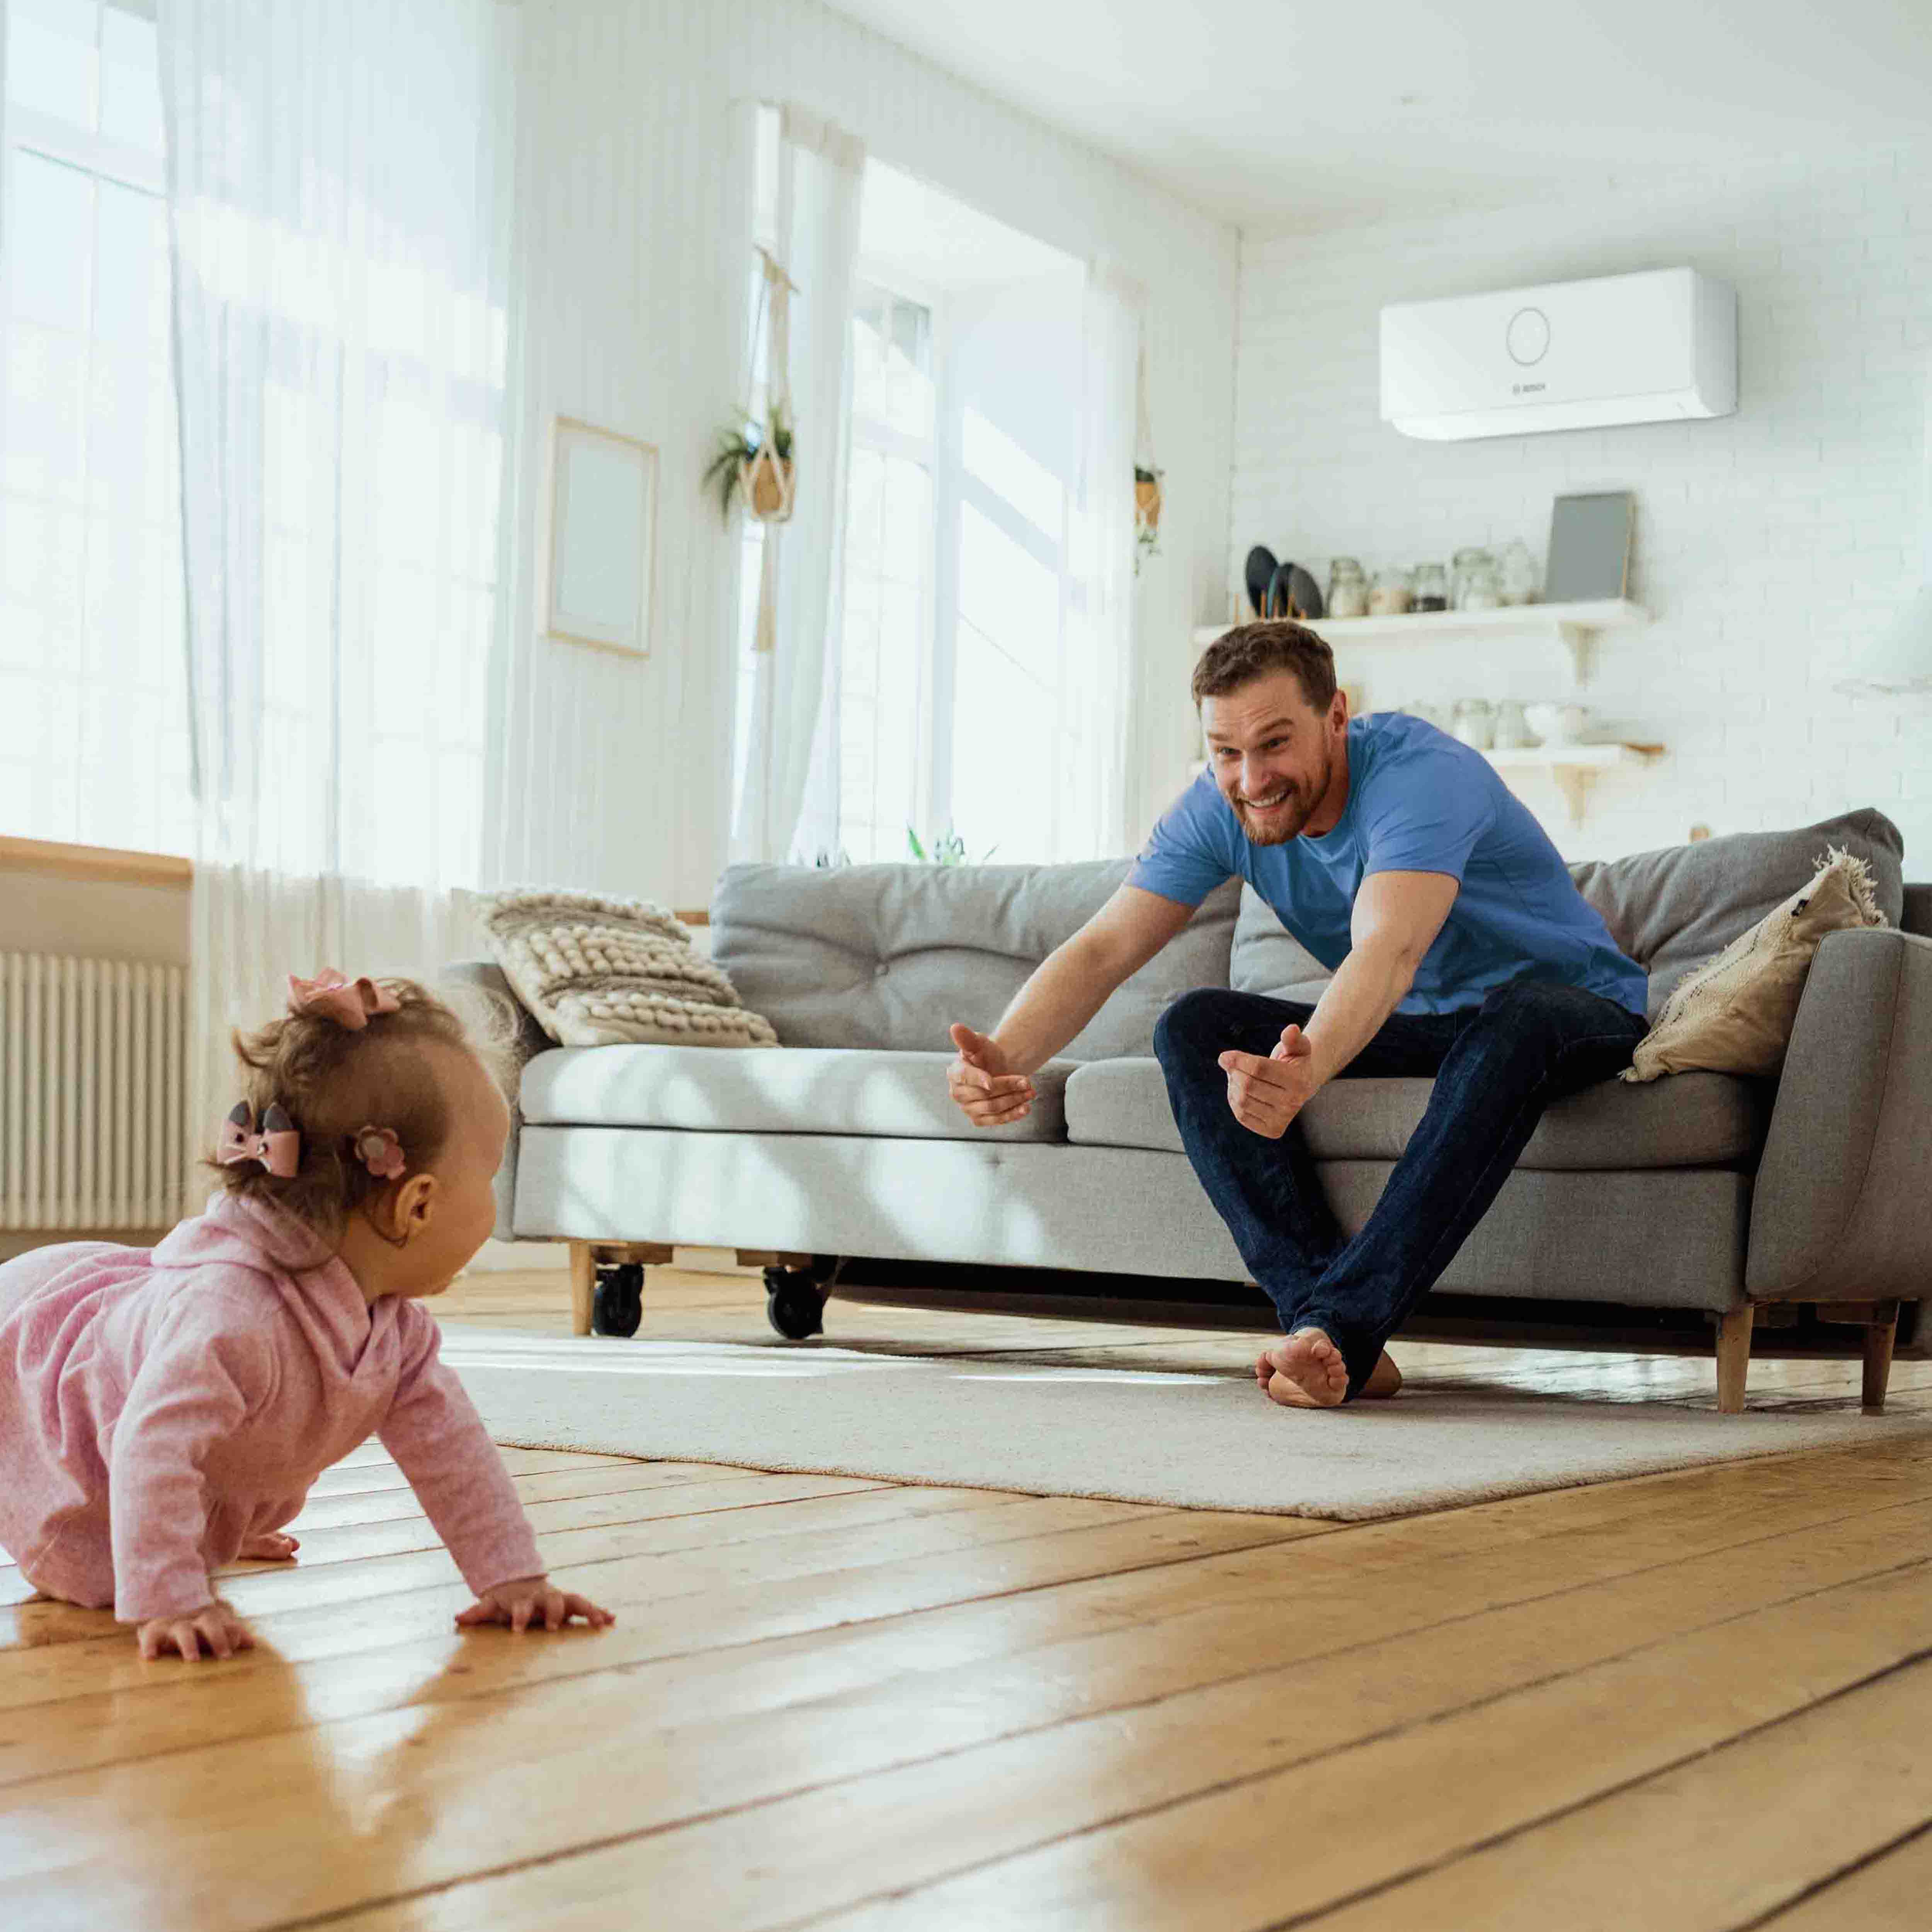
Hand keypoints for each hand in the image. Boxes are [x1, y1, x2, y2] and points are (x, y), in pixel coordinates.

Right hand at [138, 1598, 256, 1661]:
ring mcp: (173, 1624)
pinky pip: (149, 1638)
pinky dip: (149, 1646)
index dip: (234, 1633)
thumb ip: (232, 1633)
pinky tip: (151, 1657)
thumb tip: (252, 1644)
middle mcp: (194, 1620)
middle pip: (209, 1623)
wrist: (160, 1602)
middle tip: (225, 1656)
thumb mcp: (214, 1623)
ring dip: (189, 1645)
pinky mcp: (152, 1631)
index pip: (227, 1623)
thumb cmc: (193, 1621)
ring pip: (183, 1631)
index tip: (241, 1645)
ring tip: (194, 1659)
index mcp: (211, 1617)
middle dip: (218, 1637)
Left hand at [454, 1574, 615, 1633]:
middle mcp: (545, 1598)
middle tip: (554, 1627)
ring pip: (576, 1601)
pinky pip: (587, 1608)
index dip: (519, 1617)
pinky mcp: (571, 1606)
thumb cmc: (506, 1600)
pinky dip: (600, 1612)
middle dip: (555, 1613)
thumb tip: (457, 1619)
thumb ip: (477, 1612)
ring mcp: (560, 1600)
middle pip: (554, 1601)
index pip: (522, 1607)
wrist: (522, 1583)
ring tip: (602, 1621)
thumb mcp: (490, 1605)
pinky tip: (612, 1620)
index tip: (516, 1629)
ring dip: (589, 1610)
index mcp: (525, 1600)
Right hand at [947, 1023, 1034, 1127]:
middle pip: (984, 1094)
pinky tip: (1026, 1108)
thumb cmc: (986, 1055)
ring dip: (1014, 1100)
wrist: (997, 1068)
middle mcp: (957, 1093)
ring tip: (1031, 1092)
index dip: (978, 1080)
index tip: (991, 1083)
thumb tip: (955, 1027)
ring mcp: (967, 1108)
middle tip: (1027, 1081)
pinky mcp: (979, 1119)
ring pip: (992, 1107)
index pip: (964, 1077)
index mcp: (955, 1073)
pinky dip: (1013, 1115)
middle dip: (1007, 1087)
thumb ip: (967, 1038)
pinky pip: (996, 1120)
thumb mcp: (978, 1043)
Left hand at [1217, 1023, 1321, 1138]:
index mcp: (1299, 1081)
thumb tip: (1291, 1029)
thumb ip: (1293, 1039)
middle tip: (1231, 1065)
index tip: (1224, 1056)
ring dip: (1232, 1086)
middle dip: (1234, 1072)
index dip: (1238, 1060)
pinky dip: (1234, 1101)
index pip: (1259, 1068)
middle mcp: (1293, 1104)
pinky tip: (1238, 1091)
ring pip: (1242, 1101)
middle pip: (1248, 1085)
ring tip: (1236, 1076)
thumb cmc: (1294, 1062)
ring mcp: (1283, 1120)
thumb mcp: (1297, 1047)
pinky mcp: (1272, 1130)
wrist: (1301, 1086)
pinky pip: (1242, 1116)